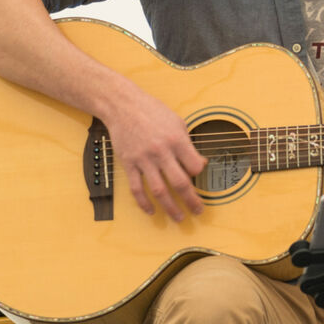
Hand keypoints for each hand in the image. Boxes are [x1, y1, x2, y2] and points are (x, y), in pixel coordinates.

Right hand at [103, 86, 207, 220]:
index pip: (194, 166)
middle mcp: (161, 152)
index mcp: (177, 140)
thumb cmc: (152, 111)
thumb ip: (188, 144)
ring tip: (179, 217)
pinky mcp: (129, 164)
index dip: (200, 174)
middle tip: (198, 211)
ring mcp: (144, 159)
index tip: (201, 178)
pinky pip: (137, 188)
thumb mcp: (178, 122)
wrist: (123, 106)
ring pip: (159, 190)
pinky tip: (151, 211)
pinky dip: (144, 202)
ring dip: (170, 207)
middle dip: (192, 200)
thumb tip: (199, 163)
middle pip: (180, 183)